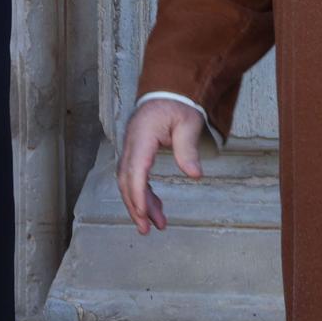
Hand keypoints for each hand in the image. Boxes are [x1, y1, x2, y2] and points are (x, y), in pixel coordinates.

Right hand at [116, 97, 206, 234]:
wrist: (168, 91)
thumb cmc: (178, 106)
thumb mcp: (188, 123)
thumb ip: (188, 149)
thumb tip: (194, 175)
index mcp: (142, 136)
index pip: (135, 169)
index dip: (138, 194)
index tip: (142, 213)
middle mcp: (131, 144)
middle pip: (127, 180)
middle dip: (135, 206)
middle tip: (146, 229)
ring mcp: (131, 148)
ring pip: (128, 181)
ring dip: (139, 204)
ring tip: (156, 224)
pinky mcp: (136, 153)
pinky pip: (135, 177)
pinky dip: (143, 194)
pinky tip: (155, 207)